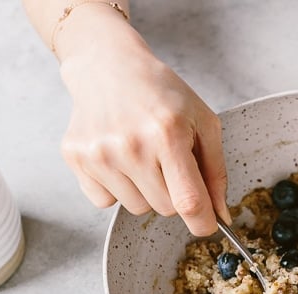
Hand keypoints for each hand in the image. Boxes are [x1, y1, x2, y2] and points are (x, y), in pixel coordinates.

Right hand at [57, 17, 228, 235]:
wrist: (108, 65)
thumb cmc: (160, 94)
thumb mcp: (202, 122)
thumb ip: (215, 172)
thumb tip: (220, 216)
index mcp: (167, 134)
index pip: (189, 202)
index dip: (203, 222)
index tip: (206, 223)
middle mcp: (131, 146)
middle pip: (165, 209)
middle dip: (172, 193)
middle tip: (166, 161)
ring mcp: (100, 154)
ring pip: (137, 208)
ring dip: (144, 191)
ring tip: (140, 155)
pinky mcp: (77, 159)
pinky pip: (106, 202)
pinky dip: (116, 189)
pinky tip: (118, 159)